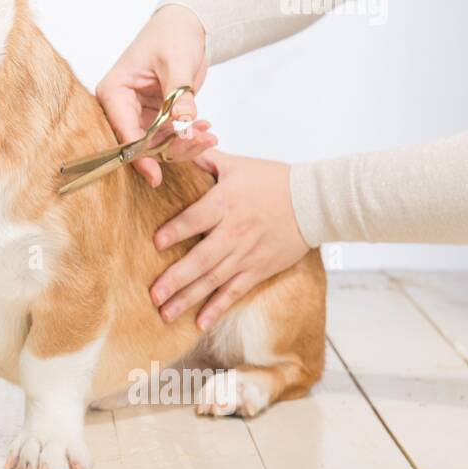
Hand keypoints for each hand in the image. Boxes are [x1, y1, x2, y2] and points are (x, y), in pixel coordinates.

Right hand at [96, 4, 214, 186]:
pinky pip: (171, 137)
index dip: (140, 155)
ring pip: (159, 145)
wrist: (185, 26)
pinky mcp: (156, 117)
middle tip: (202, 143)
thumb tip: (185, 126)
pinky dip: (190, 137)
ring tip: (210, 135)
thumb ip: (179, 96)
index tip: (156, 176)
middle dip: (172, 149)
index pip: (124, 132)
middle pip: (141, 144)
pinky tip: (207, 129)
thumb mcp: (177, 63)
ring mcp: (139, 115)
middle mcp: (122, 107)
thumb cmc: (172, 35)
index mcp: (114, 92)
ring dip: (185, 145)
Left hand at [150, 149, 310, 330]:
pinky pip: (235, 292)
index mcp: (226, 204)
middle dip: (175, 279)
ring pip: (214, 281)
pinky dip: (217, 308)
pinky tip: (199, 323)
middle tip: (152, 295)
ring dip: (188, 299)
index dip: (174, 232)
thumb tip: (174, 145)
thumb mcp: (236, 164)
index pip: (195, 219)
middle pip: (201, 259)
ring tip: (164, 314)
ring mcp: (247, 255)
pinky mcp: (259, 270)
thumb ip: (203, 159)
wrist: (315, 203)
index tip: (155, 243)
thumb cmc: (273, 180)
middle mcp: (234, 233)